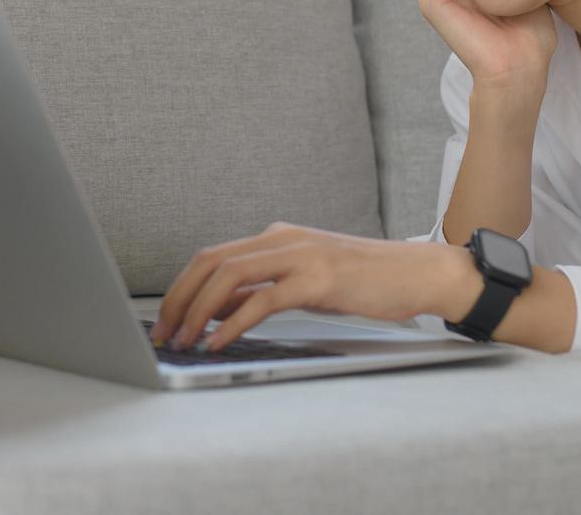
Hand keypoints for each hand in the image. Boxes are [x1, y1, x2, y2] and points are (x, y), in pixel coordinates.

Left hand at [147, 222, 445, 352]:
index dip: (182, 287)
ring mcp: (300, 255)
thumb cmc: (363, 283)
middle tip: (164, 333)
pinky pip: (263, 300)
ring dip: (198, 312)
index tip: (167, 319)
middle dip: (179, 299)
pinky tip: (220, 342)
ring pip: (229, 275)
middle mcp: (283, 239)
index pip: (212, 255)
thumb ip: (261, 291)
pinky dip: (233, 323)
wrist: (416, 274)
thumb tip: (215, 312)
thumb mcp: (304, 284)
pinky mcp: (318, 279)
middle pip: (210, 261)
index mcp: (277, 237)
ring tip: (185, 341)